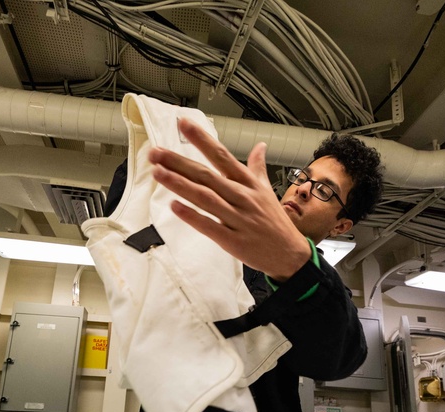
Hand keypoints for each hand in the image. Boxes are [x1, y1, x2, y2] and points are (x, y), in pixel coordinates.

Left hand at [148, 118, 310, 281]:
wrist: (289, 254)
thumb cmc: (275, 222)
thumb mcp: (267, 190)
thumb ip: (258, 167)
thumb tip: (260, 146)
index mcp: (248, 183)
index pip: (222, 155)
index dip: (202, 139)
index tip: (183, 123)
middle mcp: (241, 197)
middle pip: (206, 175)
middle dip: (179, 162)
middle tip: (155, 153)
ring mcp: (237, 219)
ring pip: (205, 198)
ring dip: (180, 185)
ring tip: (158, 173)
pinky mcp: (232, 240)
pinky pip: (209, 226)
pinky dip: (192, 216)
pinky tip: (174, 206)